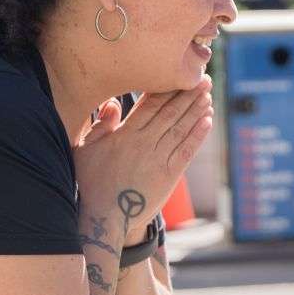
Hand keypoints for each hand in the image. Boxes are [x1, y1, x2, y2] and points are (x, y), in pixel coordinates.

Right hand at [73, 83, 212, 246]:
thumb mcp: (85, 150)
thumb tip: (113, 102)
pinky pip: (186, 151)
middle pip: (170, 113)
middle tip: (204, 78)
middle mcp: (143, 143)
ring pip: (181, 128)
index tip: (179, 75)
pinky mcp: (168, 176)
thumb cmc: (91, 183)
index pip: (150, 105)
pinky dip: (198, 135)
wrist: (105, 219)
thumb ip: (100, 125)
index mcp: (124, 135)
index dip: (167, 89)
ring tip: (207, 94)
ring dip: (196, 110)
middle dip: (187, 94)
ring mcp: (157, 159)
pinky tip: (208, 120)